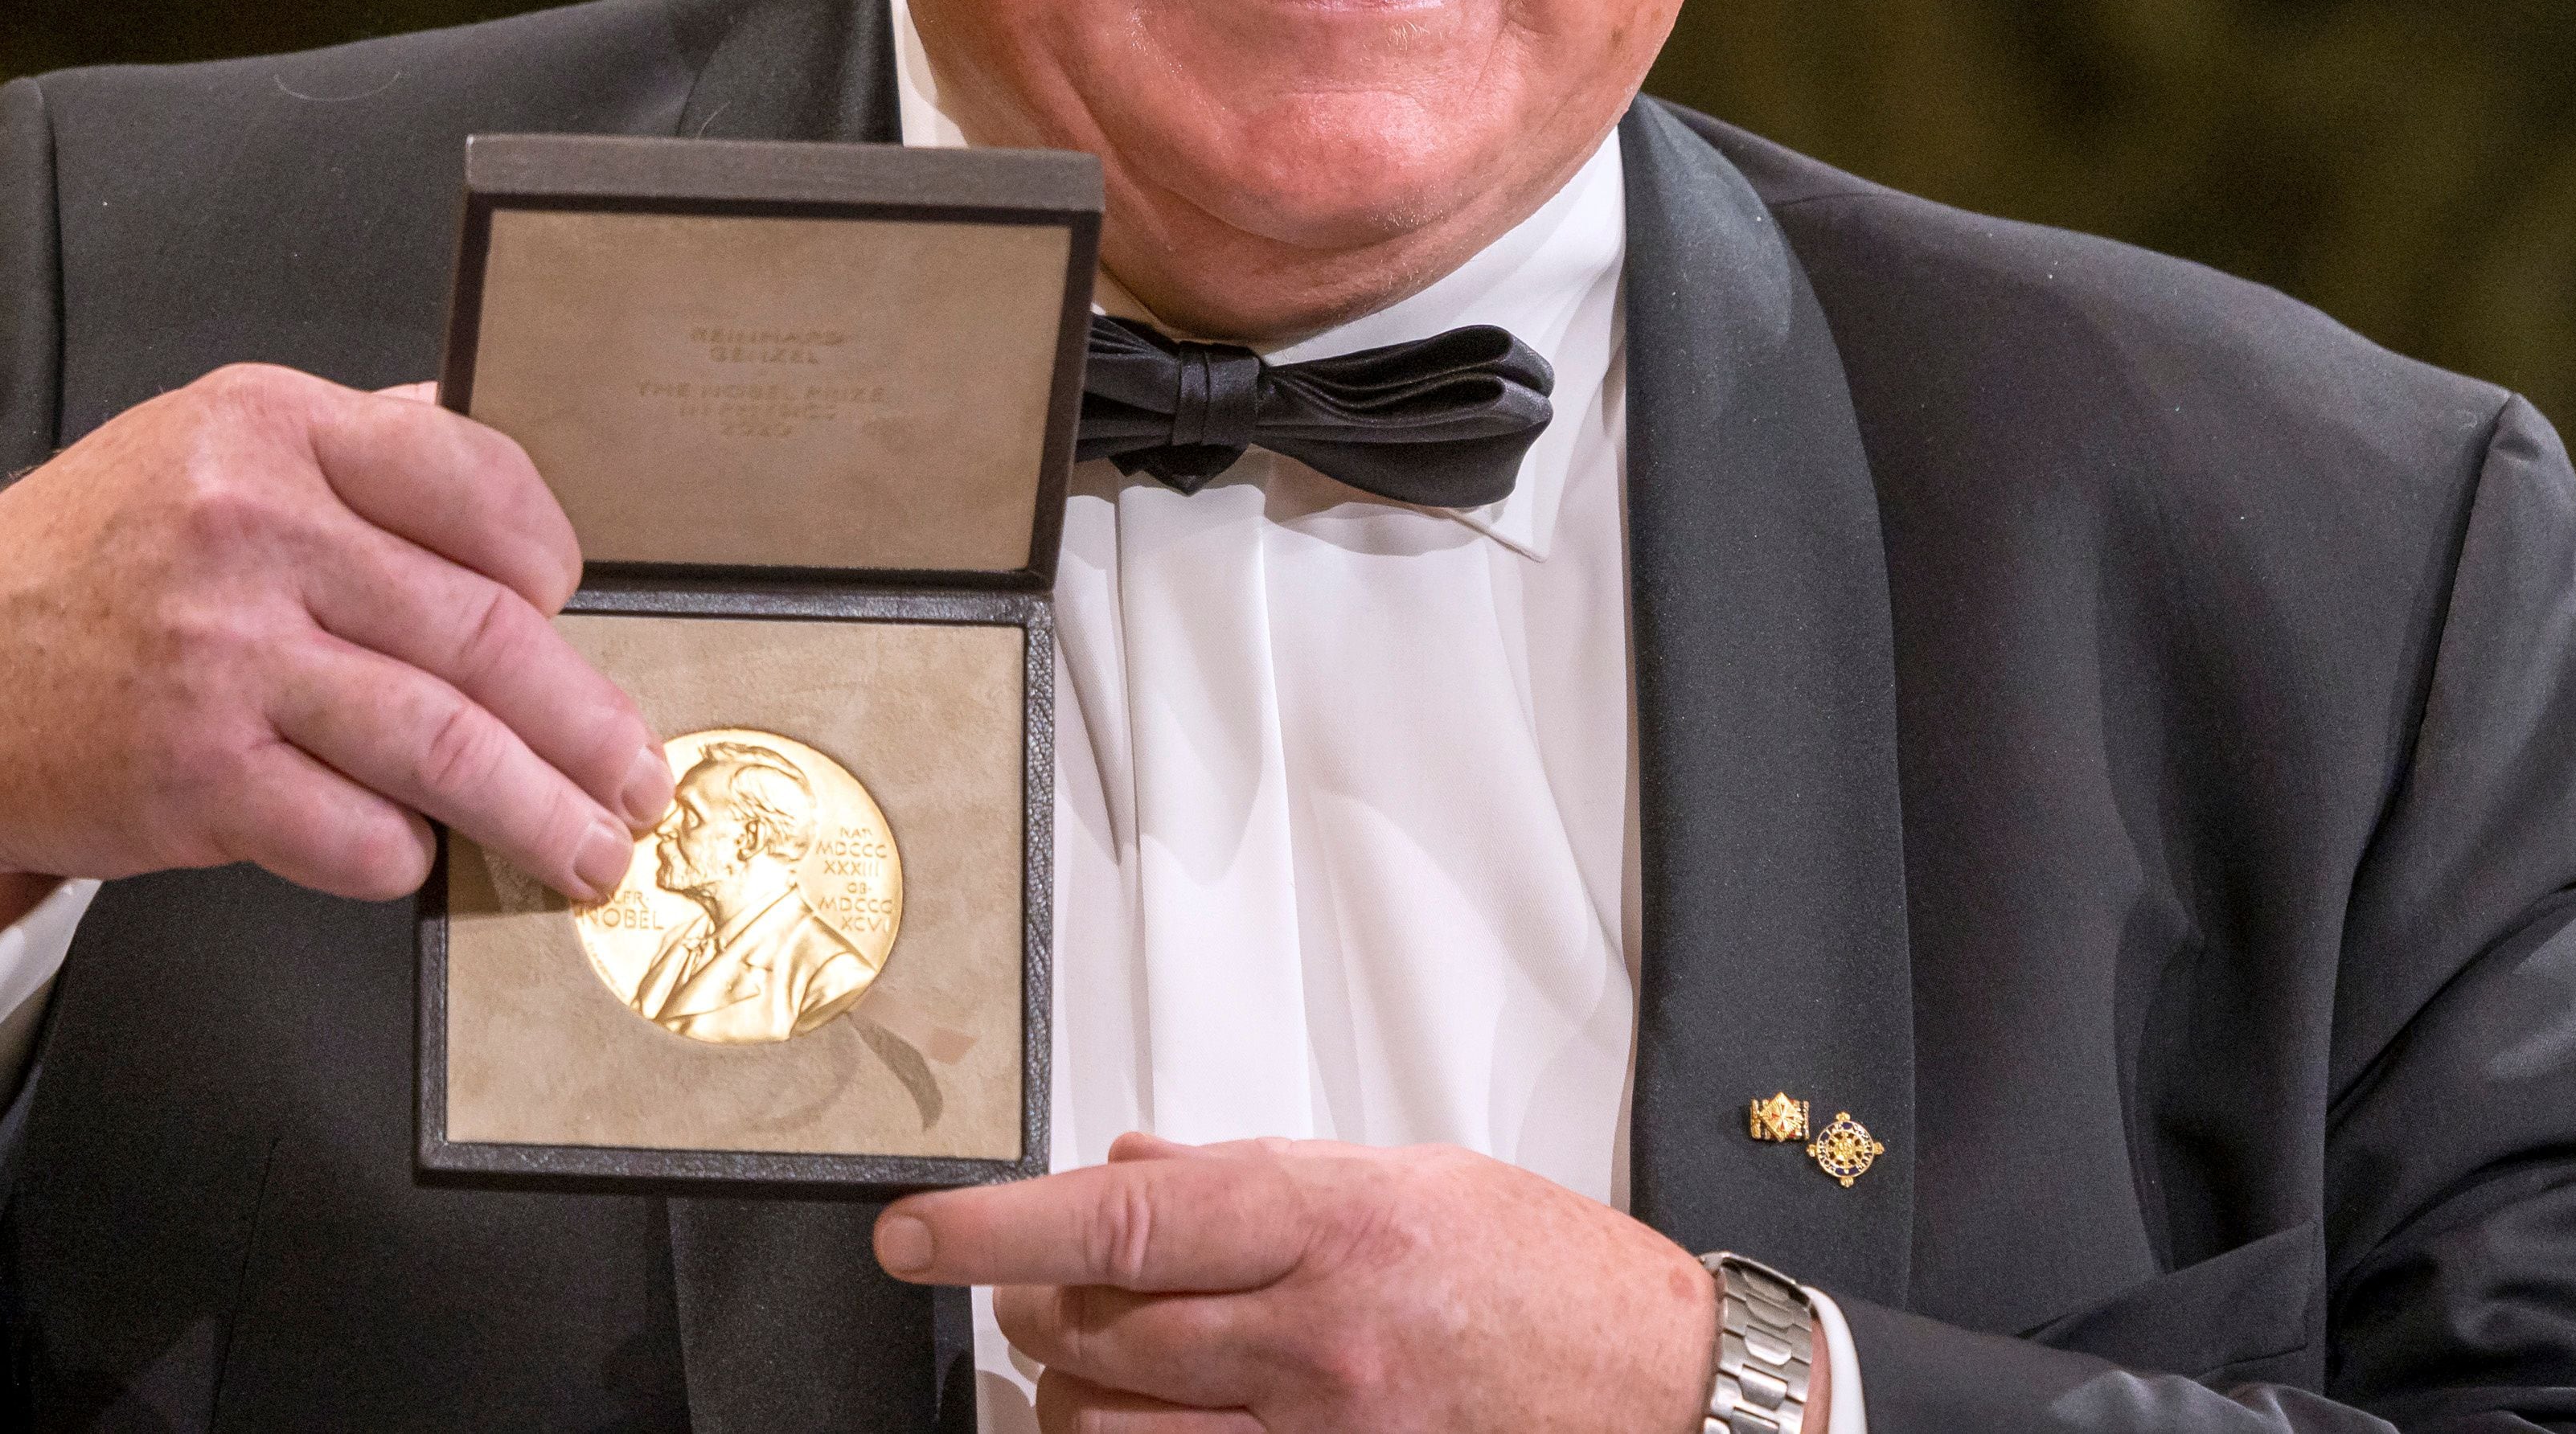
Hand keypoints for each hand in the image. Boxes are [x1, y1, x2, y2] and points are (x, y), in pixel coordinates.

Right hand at [0, 365, 672, 953]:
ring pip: (441, 740)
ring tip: (591, 848)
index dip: (551, 555)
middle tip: (640, 773)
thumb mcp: (200, 445)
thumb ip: (349, 444)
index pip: (472, 477)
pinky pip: (354, 830)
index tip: (579, 607)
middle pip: (481, 629)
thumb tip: (489, 455)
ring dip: (539, 808)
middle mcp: (250, 529)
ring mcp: (222, 656)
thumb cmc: (82, 566)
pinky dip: (405, 851)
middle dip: (586, 719)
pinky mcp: (193, 775)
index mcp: (269, 426)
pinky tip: (423, 855)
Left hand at [875, 1131, 1811, 1433]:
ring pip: (1114, 1432)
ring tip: (1109, 1361)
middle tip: (1055, 1288)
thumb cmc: (1547, 1278)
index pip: (1119, 1222)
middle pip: (1097, 1335)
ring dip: (1079, 1395)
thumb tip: (1126, 1168)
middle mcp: (1317, 1339)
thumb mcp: (1401, 1176)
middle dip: (1044, 1309)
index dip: (994, 1227)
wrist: (1662, 1390)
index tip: (913, 1231)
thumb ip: (1250, 1177)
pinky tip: (1155, 1420)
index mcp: (1331, 1225)